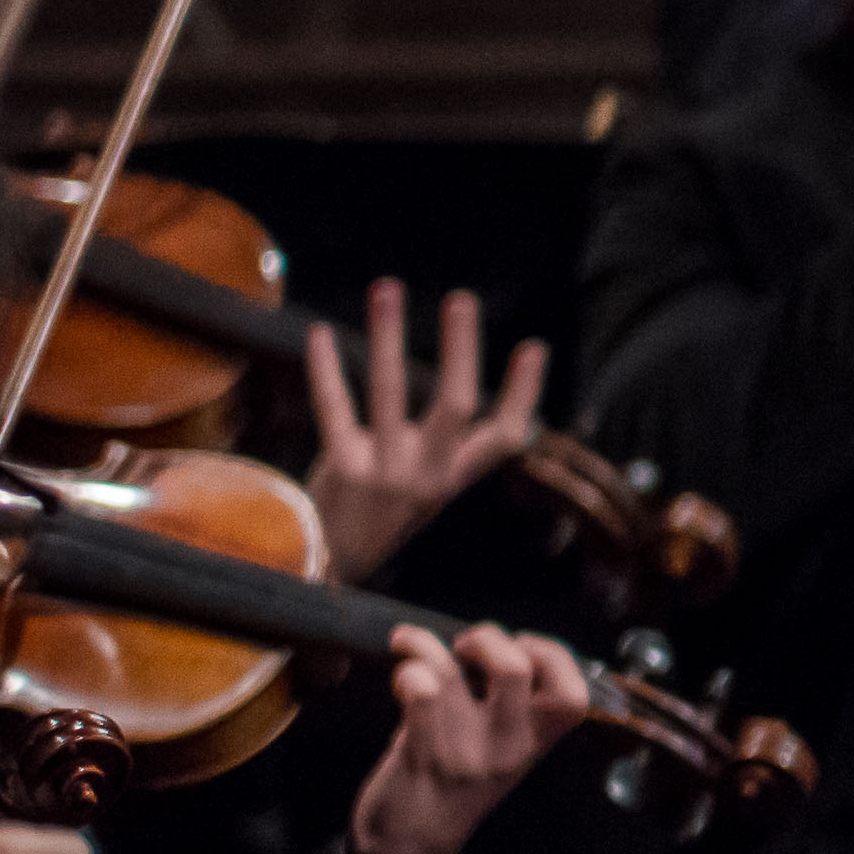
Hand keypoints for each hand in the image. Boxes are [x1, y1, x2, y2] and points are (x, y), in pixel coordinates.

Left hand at [300, 280, 547, 579]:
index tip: (533, 347)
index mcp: (453, 478)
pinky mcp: (340, 470)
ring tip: (388, 289)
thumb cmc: (379, 513)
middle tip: (461, 299)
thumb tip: (464, 393)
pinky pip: (335, 409)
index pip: (503, 437)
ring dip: (389, 336)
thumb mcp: (424, 488)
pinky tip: (320, 335)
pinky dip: (326, 369)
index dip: (522, 393)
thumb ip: (444, 449)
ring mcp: (384, 473)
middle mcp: (427, 476)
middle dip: (460, 349)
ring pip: (389, 395)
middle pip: (456, 406)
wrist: (329, 564)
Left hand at [346, 623, 599, 853]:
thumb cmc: (457, 784)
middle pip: (514, 669)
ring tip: (412, 643)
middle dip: (486, 637)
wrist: (412, 846)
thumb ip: (512, 706)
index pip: (572, 695)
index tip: (521, 646)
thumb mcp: (505, 751)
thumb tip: (491, 644)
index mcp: (536, 744)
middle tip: (464, 646)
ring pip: (448, 674)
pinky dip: (406, 669)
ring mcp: (464, 753)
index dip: (551, 654)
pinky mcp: (421, 755)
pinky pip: (416, 693)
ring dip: (425, 644)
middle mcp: (508, 749)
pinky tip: (401, 670)